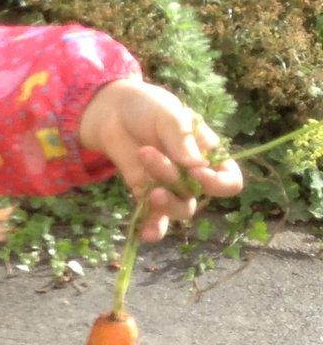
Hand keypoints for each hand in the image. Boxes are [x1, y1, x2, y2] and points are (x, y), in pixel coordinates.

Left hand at [78, 78, 243, 238]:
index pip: (229, 180)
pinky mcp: (146, 192)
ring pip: (179, 208)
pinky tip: (147, 235)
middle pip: (199, 197)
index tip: (196, 172)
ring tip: (145, 180)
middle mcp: (193, 175)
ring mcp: (170, 186)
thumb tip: (196, 167)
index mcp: (209, 155)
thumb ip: (181, 139)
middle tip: (149, 154)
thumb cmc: (150, 109)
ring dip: (162, 200)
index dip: (218, 183)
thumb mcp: (169, 115)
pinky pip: (154, 216)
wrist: (114, 111)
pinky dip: (153, 227)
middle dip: (175, 183)